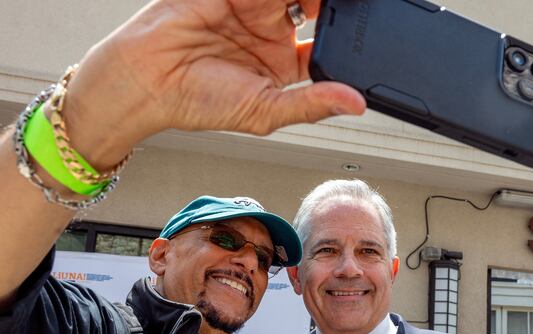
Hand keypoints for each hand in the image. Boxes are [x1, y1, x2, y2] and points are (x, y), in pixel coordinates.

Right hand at [61, 0, 365, 167]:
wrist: (146, 79)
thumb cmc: (198, 101)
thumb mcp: (265, 110)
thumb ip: (312, 104)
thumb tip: (355, 105)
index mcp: (284, 63)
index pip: (329, 42)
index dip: (351, 36)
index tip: (373, 29)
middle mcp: (272, 30)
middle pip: (318, 5)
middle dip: (335, 5)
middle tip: (358, 5)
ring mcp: (253, 5)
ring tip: (321, 3)